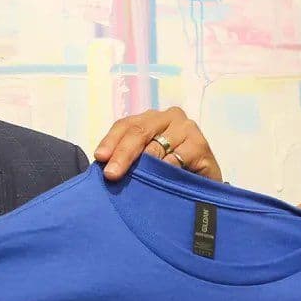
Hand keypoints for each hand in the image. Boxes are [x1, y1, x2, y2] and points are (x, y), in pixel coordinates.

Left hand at [94, 107, 221, 181]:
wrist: (202, 184)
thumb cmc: (170, 170)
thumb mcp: (145, 161)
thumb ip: (129, 157)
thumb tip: (105, 164)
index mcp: (151, 118)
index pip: (126, 124)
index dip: (111, 141)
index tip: (99, 158)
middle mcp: (169, 117)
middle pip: (139, 132)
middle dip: (123, 154)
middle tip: (111, 174)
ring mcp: (187, 128)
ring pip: (156, 147)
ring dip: (143, 166)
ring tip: (133, 182)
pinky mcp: (201, 144)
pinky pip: (176, 159)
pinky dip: (165, 170)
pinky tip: (160, 180)